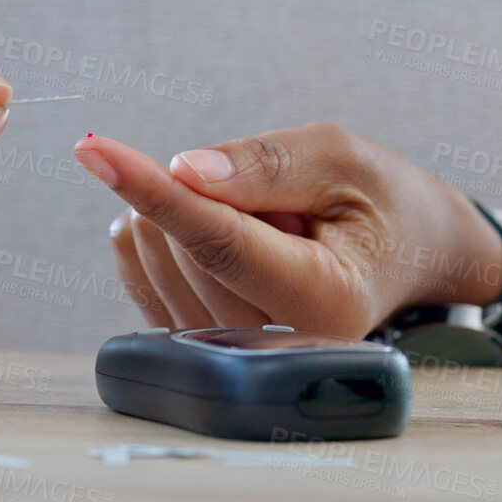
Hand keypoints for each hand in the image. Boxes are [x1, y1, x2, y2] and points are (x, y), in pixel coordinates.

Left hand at [73, 124, 501, 340]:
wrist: (405, 252)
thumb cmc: (380, 200)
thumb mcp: (342, 159)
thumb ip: (266, 165)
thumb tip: (186, 172)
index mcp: (327, 300)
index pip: (221, 243)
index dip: (155, 189)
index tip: (95, 150)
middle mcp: (276, 342)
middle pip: (179, 242)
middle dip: (205, 187)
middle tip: (276, 194)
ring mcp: (231, 351)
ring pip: (148, 251)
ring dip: (184, 205)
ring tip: (261, 215)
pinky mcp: (195, 343)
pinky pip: (133, 266)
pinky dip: (158, 224)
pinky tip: (212, 221)